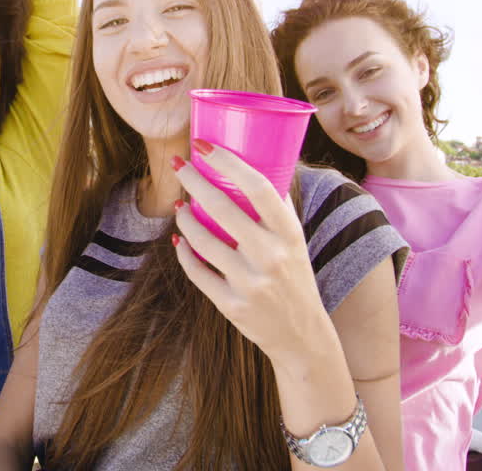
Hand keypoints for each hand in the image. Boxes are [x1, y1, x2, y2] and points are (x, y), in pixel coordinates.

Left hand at [170, 143, 333, 363]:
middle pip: (221, 208)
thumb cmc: (294, 277)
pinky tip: (180, 240)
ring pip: (202, 240)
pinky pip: (197, 272)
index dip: (227, 162)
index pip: (258, 187)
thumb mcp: (295, 242)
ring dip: (185, 218)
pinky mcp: (232, 306)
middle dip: (194, 181)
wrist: (302, 336)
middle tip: (180, 166)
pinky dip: (184, 253)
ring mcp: (250, 283)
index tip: (204, 145)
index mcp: (289, 234)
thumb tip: (248, 166)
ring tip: (181, 207)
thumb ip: (275, 210)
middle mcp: (270, 256)